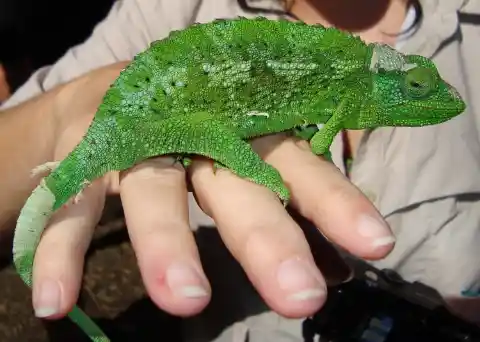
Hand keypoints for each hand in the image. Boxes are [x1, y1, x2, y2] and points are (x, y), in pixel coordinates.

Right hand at [31, 62, 394, 319]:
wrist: (121, 91)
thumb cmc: (200, 132)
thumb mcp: (245, 160)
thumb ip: (288, 209)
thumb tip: (340, 271)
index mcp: (245, 128)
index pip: (296, 162)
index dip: (333, 200)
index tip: (376, 243)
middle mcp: (196, 129)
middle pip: (234, 178)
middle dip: (264, 235)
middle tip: (300, 296)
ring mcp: (137, 139)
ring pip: (154, 189)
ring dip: (168, 244)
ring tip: (188, 301)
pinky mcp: (85, 153)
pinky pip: (72, 204)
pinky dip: (61, 249)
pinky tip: (56, 302)